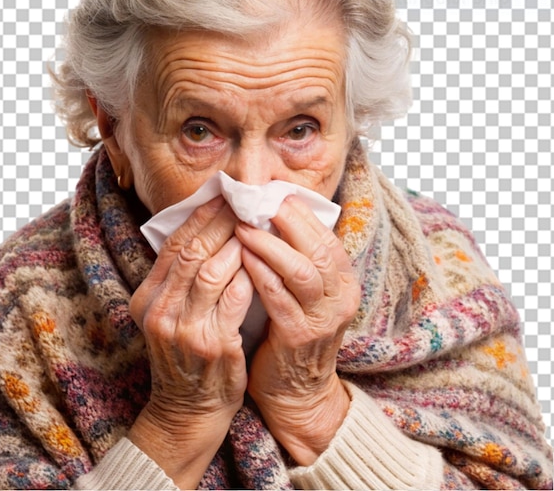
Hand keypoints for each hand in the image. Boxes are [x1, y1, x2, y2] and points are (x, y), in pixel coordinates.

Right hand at [128, 197, 253, 486]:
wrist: (188, 411)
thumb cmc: (184, 357)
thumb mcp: (168, 316)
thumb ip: (180, 279)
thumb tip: (207, 230)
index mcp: (147, 298)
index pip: (174, 245)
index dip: (200, 217)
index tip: (222, 196)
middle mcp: (160, 310)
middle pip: (192, 251)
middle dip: (221, 221)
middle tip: (245, 202)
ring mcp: (184, 329)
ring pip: (212, 270)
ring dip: (237, 243)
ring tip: (257, 225)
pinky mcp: (213, 344)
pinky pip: (233, 298)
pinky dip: (248, 275)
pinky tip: (261, 260)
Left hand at [235, 195, 359, 464]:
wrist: (296, 391)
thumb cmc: (292, 332)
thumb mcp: (304, 293)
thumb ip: (296, 258)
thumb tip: (269, 214)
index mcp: (343, 281)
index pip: (326, 236)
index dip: (299, 213)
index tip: (272, 193)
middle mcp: (341, 296)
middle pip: (318, 247)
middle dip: (286, 221)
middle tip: (256, 202)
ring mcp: (324, 318)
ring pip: (301, 269)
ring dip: (269, 243)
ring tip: (242, 225)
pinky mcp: (301, 336)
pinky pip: (279, 296)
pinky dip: (260, 271)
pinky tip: (241, 255)